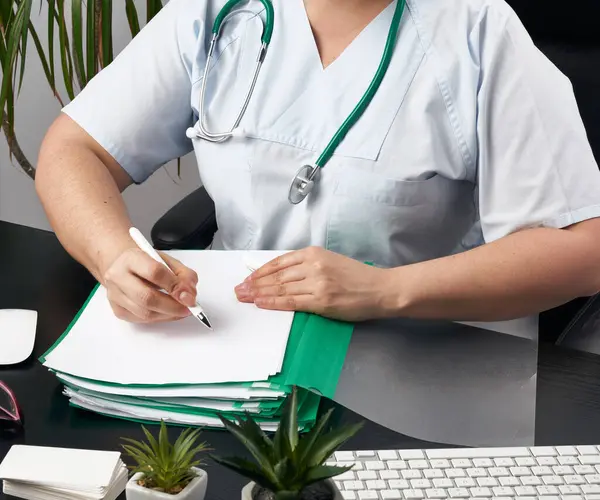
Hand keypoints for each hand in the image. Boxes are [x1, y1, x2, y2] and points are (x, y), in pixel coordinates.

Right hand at [102, 248, 198, 322]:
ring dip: (168, 315)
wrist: (125, 268)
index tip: (189, 295)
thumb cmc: (148, 264)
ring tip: (181, 310)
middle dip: (172, 306)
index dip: (174, 286)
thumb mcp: (169, 262)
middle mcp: (118, 276)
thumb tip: (189, 295)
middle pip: (147, 297)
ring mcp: (115, 295)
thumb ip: (184, 275)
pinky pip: (141, 320)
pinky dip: (160, 318)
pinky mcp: (118, 310)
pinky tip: (168, 313)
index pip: (155, 272)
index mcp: (131, 258)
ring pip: (144, 313)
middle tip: (188, 308)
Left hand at [234, 247, 396, 320]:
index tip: (248, 279)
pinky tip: (261, 303)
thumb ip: (307, 266)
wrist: (380, 289)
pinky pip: (291, 301)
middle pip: (276, 275)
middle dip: (254, 283)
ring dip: (259, 293)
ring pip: (280, 288)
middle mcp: (313, 265)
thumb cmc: (357, 277)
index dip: (260, 272)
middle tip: (238, 290)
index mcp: (314, 253)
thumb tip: (280, 275)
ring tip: (244, 297)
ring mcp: (317, 283)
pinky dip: (273, 303)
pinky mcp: (322, 301)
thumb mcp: (330, 261)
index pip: (279, 262)